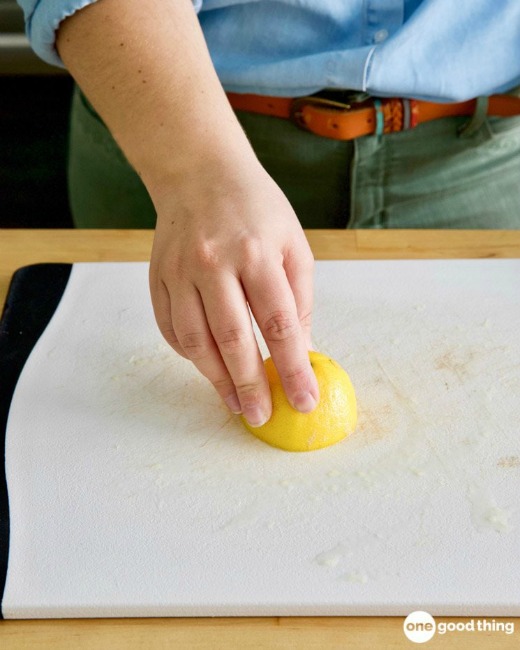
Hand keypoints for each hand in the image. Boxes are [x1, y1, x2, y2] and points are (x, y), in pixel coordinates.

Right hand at [149, 155, 318, 426]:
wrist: (199, 172)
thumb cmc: (256, 209)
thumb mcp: (293, 244)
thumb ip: (298, 299)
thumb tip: (301, 352)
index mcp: (256, 253)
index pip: (279, 325)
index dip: (293, 369)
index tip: (304, 401)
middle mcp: (213, 263)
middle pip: (233, 339)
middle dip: (250, 385)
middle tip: (261, 416)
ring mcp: (179, 271)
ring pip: (195, 340)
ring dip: (216, 379)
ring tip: (235, 404)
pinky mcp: (157, 277)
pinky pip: (170, 328)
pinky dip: (190, 355)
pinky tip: (208, 368)